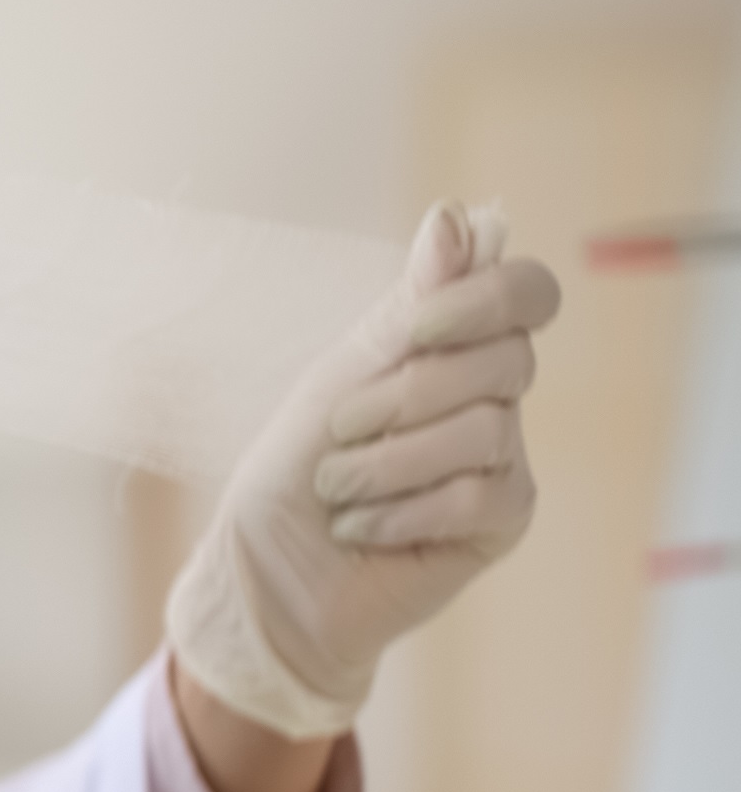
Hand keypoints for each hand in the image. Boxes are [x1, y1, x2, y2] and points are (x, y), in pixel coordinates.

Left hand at [168, 200, 560, 740]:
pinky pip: (476, 494)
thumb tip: (456, 216)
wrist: (269, 575)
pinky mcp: (503, 519)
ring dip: (386, 463)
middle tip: (338, 432)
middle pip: (506, 358)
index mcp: (451, 347)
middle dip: (403, 396)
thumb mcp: (337, 378)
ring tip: (337, 489)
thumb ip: (407, 307)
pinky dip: (401, 511)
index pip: (523, 293)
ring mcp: (503, 457)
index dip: (483, 301)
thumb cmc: (292, 472)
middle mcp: (491, 394)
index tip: (416, 330)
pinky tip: (363, 528)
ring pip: (484, 429)